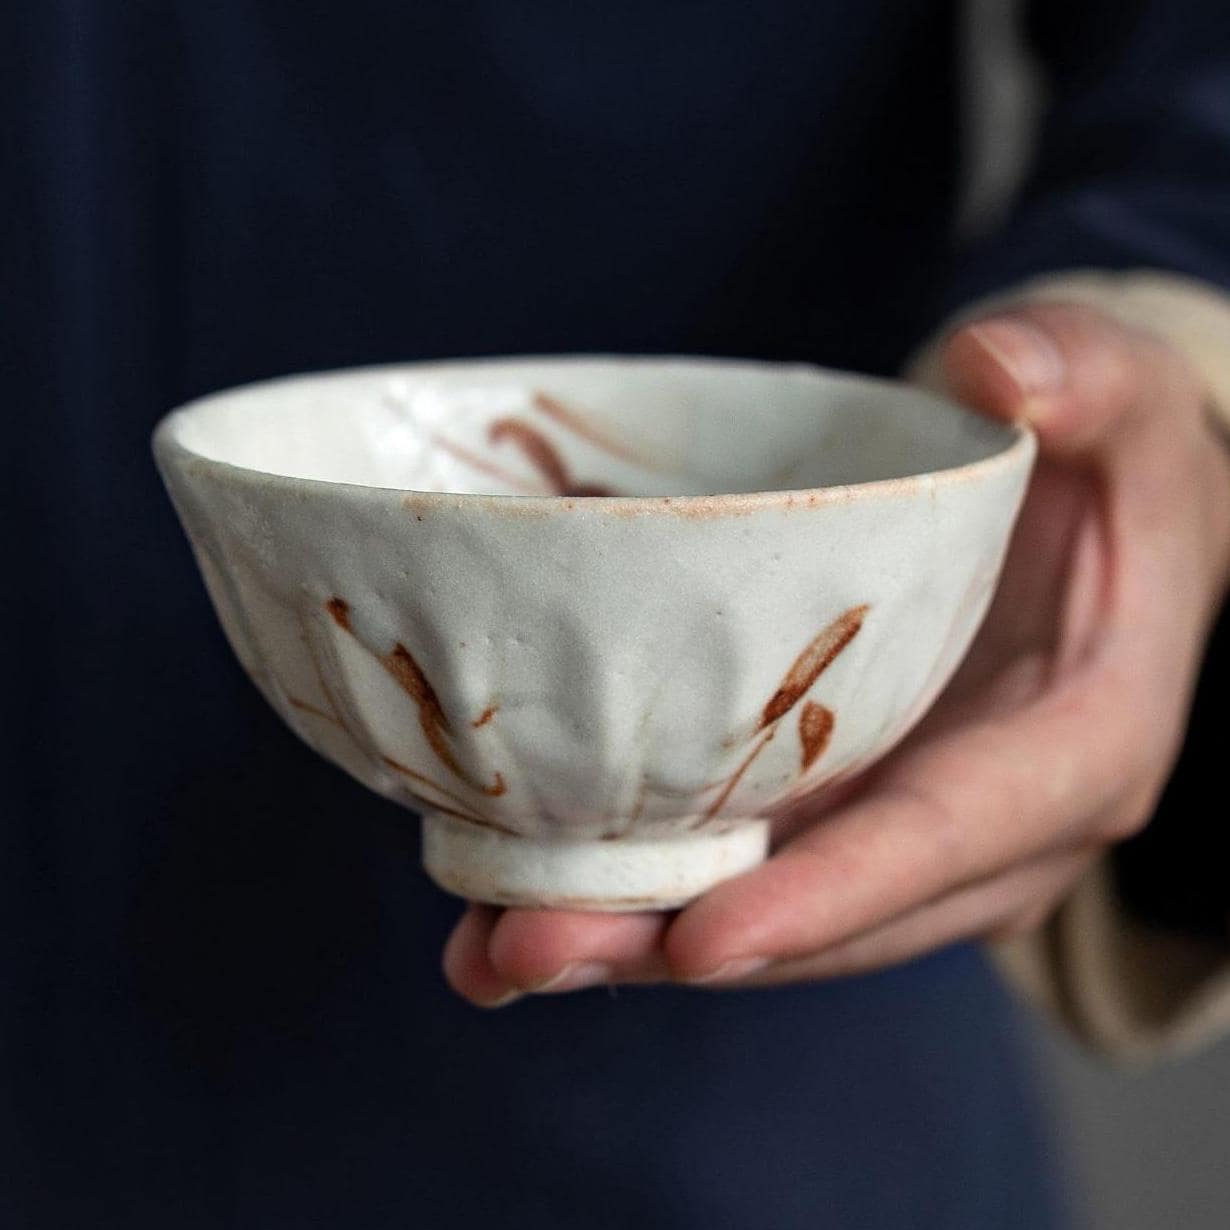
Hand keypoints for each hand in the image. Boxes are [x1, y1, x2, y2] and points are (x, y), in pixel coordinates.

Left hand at [443, 303, 1229, 1006]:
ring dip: (633, 936)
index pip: (947, 840)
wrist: (1089, 531)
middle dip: (681, 941)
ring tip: (494, 948)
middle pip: (832, 917)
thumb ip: (1082, 378)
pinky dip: (640, 888)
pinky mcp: (843, 811)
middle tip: (529, 949)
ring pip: (772, 915)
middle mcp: (992, 829)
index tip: (701, 937)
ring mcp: (907, 831)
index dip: (827, 898)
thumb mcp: (1120, 403)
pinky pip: (746, 869)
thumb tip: (1001, 372)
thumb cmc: (1108, 469)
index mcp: (1079, 746)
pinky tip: (523, 895)